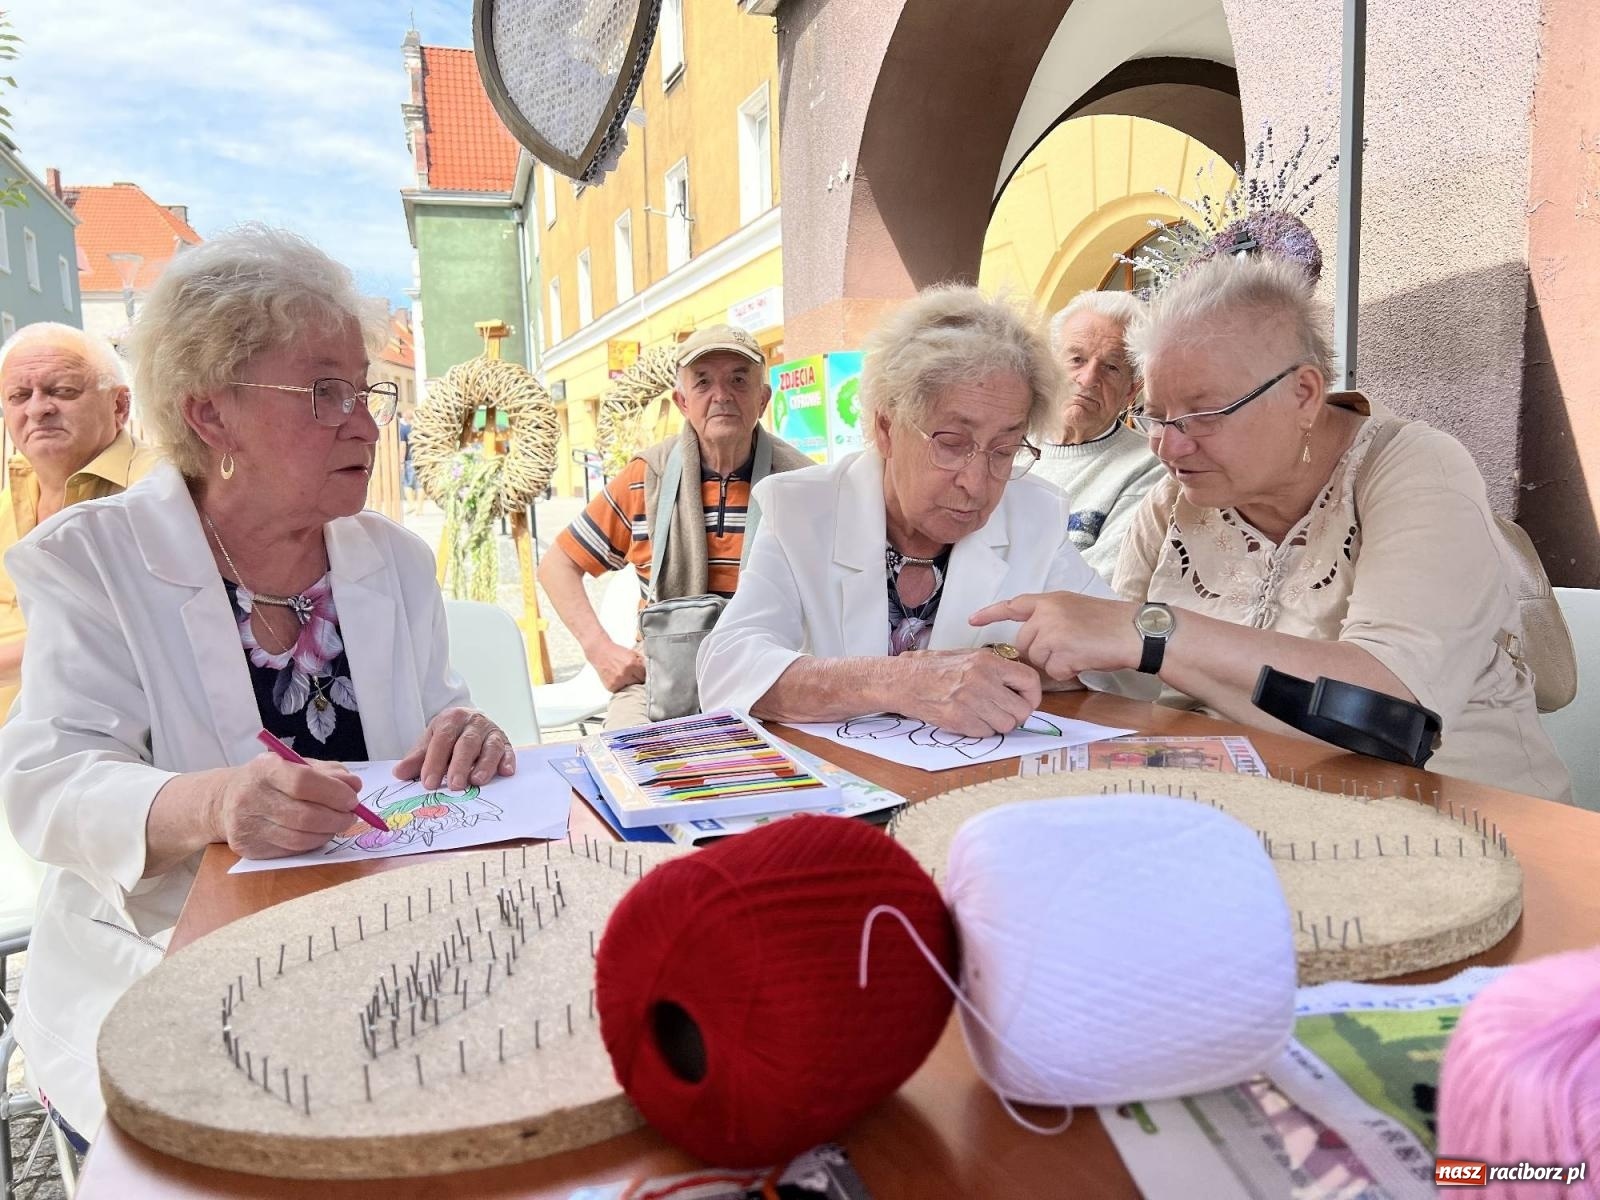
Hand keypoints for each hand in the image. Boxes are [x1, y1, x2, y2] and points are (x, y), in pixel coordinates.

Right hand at [209, 755, 363, 858]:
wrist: (226, 800)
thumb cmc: (271, 780)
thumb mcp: (297, 765)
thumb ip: (329, 773)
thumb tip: (354, 786)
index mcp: (265, 769)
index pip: (303, 782)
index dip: (334, 793)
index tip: (352, 799)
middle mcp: (251, 797)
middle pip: (305, 815)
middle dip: (337, 818)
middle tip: (351, 816)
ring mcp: (247, 825)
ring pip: (300, 837)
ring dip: (328, 833)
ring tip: (337, 824)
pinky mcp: (249, 848)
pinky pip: (291, 850)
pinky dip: (312, 843)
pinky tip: (317, 833)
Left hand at [394, 707, 516, 790]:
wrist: (470, 722)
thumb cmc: (448, 737)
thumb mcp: (430, 743)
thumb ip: (417, 759)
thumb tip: (399, 773)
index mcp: (451, 719)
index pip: (442, 740)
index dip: (435, 761)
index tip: (429, 782)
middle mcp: (473, 722)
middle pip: (466, 743)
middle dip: (460, 765)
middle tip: (454, 786)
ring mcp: (491, 731)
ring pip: (490, 747)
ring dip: (485, 765)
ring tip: (476, 781)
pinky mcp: (506, 742)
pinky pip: (508, 751)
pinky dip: (507, 761)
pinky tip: (505, 772)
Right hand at [591, 639, 645, 691]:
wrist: (600, 652)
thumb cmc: (616, 652)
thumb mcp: (632, 653)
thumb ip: (642, 662)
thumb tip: (651, 669)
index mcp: (633, 664)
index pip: (645, 676)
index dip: (645, 676)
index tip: (644, 676)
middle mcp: (625, 673)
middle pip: (639, 683)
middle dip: (638, 680)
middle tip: (634, 676)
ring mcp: (618, 681)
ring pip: (631, 688)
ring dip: (630, 684)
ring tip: (625, 676)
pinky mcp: (611, 686)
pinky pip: (621, 690)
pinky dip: (621, 686)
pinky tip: (618, 678)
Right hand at [897, 648, 1042, 735]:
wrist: (904, 680)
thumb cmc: (934, 669)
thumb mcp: (968, 656)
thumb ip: (995, 668)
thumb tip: (1020, 684)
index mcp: (987, 661)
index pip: (1029, 680)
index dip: (1033, 696)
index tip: (1027, 701)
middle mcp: (982, 680)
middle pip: (1021, 709)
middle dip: (1017, 715)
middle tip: (1005, 712)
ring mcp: (970, 702)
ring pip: (1006, 725)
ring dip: (999, 724)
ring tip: (985, 715)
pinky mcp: (959, 720)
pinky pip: (986, 733)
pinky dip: (981, 730)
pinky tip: (970, 719)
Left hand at [971, 592, 1141, 680]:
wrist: (1135, 631)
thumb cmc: (1111, 624)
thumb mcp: (1075, 610)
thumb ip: (1050, 620)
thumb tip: (1030, 642)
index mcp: (1051, 600)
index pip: (1013, 605)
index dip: (990, 613)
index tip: (971, 620)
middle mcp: (1048, 612)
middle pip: (1024, 643)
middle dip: (1040, 653)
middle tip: (1070, 649)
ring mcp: (1053, 630)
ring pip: (1037, 659)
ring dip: (1055, 664)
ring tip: (1081, 652)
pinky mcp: (1061, 650)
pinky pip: (1052, 671)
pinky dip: (1067, 672)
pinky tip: (1084, 660)